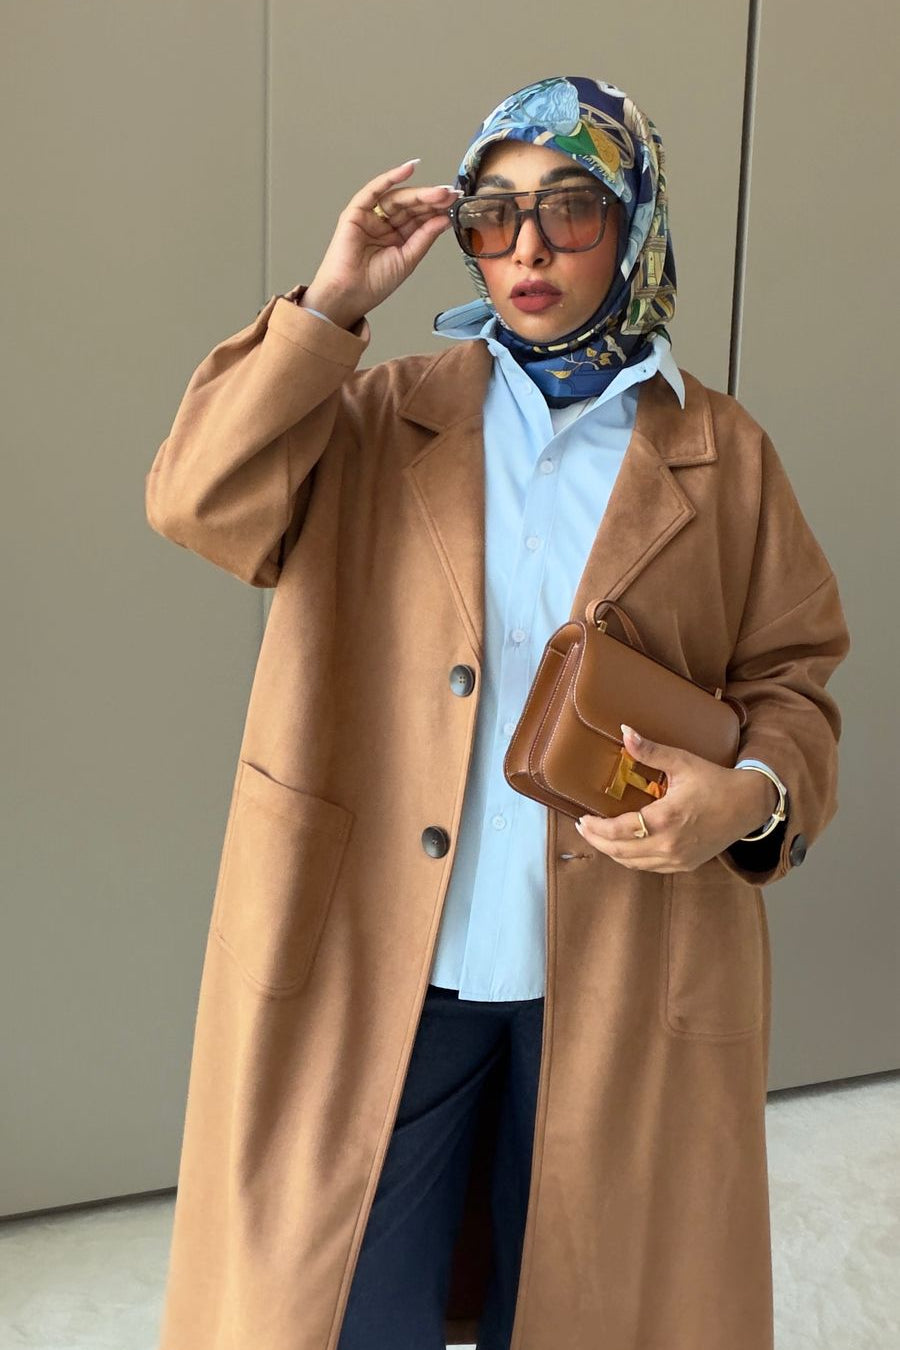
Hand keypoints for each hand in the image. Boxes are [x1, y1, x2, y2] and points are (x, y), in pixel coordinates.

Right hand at [300, 159, 460, 328]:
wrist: (350, 295)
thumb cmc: (374, 284)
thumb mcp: (408, 259)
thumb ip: (425, 236)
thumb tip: (444, 218)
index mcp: (398, 238)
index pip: (421, 218)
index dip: (438, 210)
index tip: (456, 203)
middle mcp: (385, 225)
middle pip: (411, 206)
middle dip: (432, 199)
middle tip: (451, 195)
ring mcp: (371, 217)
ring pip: (398, 198)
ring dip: (419, 192)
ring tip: (439, 192)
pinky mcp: (356, 212)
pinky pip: (374, 190)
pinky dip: (390, 178)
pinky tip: (408, 168)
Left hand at [574, 725, 778, 871]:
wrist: (748, 805)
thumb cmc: (715, 781)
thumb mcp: (682, 762)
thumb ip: (650, 751)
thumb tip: (624, 732)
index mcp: (665, 819)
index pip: (618, 831)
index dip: (596, 828)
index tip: (582, 819)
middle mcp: (669, 844)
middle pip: (620, 851)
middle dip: (597, 841)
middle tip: (583, 829)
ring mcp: (677, 859)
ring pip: (633, 863)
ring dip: (612, 852)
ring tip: (598, 837)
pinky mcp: (684, 865)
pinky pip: (649, 867)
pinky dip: (631, 859)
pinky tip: (624, 847)